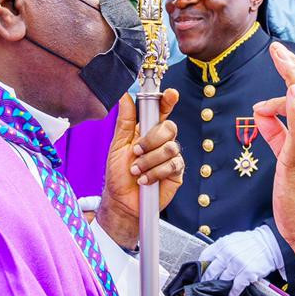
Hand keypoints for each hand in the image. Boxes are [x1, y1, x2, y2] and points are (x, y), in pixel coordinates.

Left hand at [97, 89, 183, 248]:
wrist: (122, 201)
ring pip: (171, 148)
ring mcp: (171, 157)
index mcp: (148, 131)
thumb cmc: (118, 174)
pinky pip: (173, 165)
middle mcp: (162, 142)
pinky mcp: (176, 173)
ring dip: (149, 160)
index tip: (170, 94)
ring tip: (137, 171)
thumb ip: (125, 121)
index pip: (162, 111)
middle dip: (151, 140)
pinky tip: (145, 180)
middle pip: (169, 128)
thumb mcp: (118, 145)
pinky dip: (156, 173)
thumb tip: (124, 96)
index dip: (168, 101)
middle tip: (136, 152)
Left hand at [199, 225, 283, 295]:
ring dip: (218, 289)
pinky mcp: (247, 273)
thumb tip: (209, 261)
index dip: (200, 268)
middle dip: (206, 281)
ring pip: (222, 281)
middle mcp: (228, 254)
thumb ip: (220, 249)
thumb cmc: (251, 242)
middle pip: (211, 272)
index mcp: (222, 244)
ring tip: (215, 294)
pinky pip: (235, 287)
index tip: (198, 274)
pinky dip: (231, 294)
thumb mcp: (232, 239)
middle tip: (203, 288)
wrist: (269, 244)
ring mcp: (237, 264)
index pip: (205, 257)